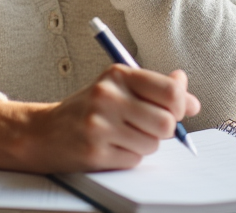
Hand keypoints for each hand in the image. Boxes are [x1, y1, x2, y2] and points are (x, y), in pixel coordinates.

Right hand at [0, 66, 200, 172]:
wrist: (44, 132)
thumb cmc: (88, 108)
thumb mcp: (120, 87)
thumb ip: (157, 89)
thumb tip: (191, 100)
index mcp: (118, 75)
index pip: (170, 91)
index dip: (180, 105)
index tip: (175, 109)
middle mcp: (108, 96)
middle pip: (166, 122)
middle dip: (162, 130)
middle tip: (145, 125)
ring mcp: (100, 125)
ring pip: (153, 144)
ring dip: (145, 144)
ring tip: (123, 135)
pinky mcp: (95, 151)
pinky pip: (135, 159)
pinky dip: (129, 156)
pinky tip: (111, 147)